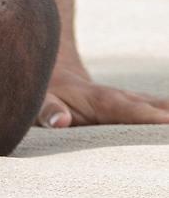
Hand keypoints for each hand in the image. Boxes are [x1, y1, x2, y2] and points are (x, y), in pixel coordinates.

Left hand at [37, 67, 168, 127]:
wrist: (52, 74)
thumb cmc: (45, 92)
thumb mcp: (40, 101)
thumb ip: (48, 111)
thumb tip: (59, 122)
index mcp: (103, 100)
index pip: (133, 112)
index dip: (152, 120)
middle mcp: (123, 99)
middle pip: (158, 109)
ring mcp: (132, 101)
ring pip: (164, 107)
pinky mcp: (135, 106)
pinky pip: (162, 110)